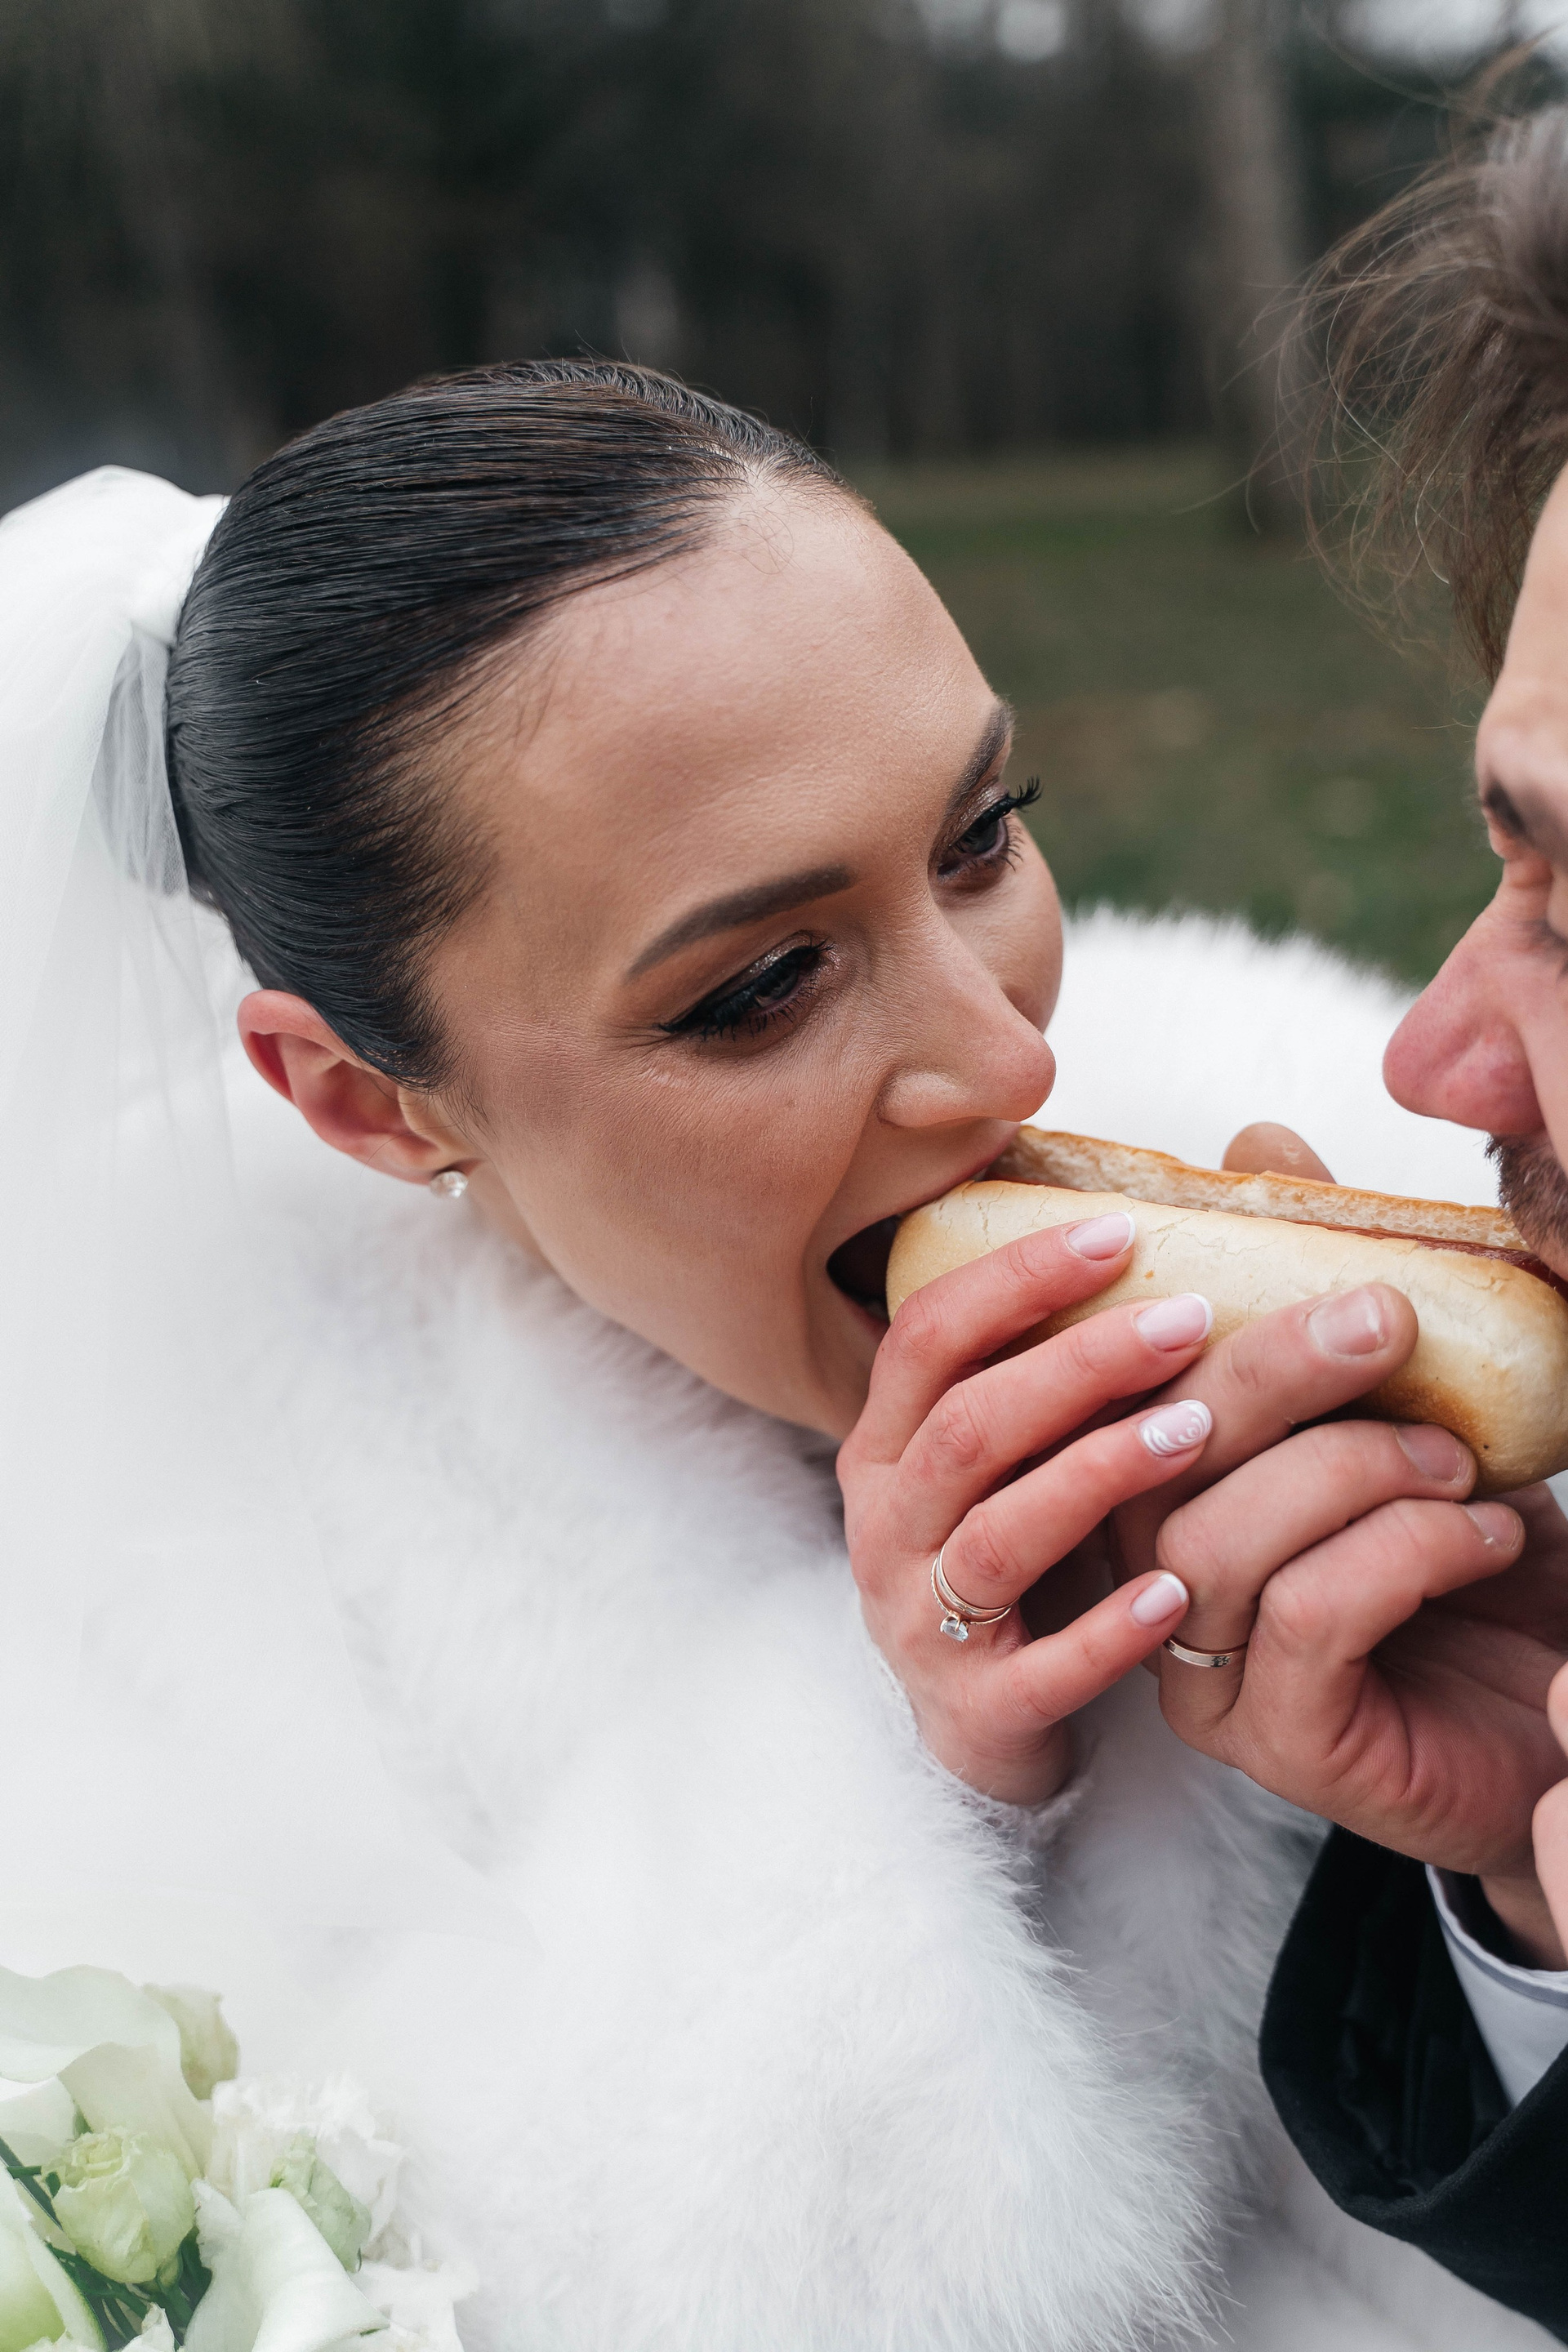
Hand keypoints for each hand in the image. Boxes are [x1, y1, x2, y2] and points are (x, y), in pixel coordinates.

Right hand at [838, 1209, 1218, 1806]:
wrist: (983, 1727)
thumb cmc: (1020, 1559)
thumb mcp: (1008, 1456)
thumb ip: (1054, 1365)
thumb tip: (1152, 1226)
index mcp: (889, 1444)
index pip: (929, 1335)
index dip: (1016, 1278)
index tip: (1121, 1231)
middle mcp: (886, 1524)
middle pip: (967, 1424)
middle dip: (1077, 1363)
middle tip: (1189, 1319)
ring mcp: (920, 1621)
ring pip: (996, 1533)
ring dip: (1097, 1474)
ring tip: (1199, 1432)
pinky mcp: (973, 1710)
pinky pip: (1038, 1670)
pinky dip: (1105, 1630)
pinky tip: (1178, 1589)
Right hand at [1118, 1121, 1567, 1960]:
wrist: (1559, 1714)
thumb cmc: (1455, 1553)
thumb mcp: (1381, 1398)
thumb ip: (1308, 1283)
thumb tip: (1257, 1141)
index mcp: (1139, 1496)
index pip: (1056, 1406)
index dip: (1070, 1322)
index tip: (1156, 1249)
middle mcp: (1143, 1588)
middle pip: (1140, 1464)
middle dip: (1263, 1372)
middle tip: (1382, 1316)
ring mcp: (1203, 1678)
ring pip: (1214, 1544)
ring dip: (1352, 1470)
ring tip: (1459, 1461)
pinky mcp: (1281, 1743)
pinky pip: (1307, 1622)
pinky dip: (1404, 1552)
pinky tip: (1484, 1535)